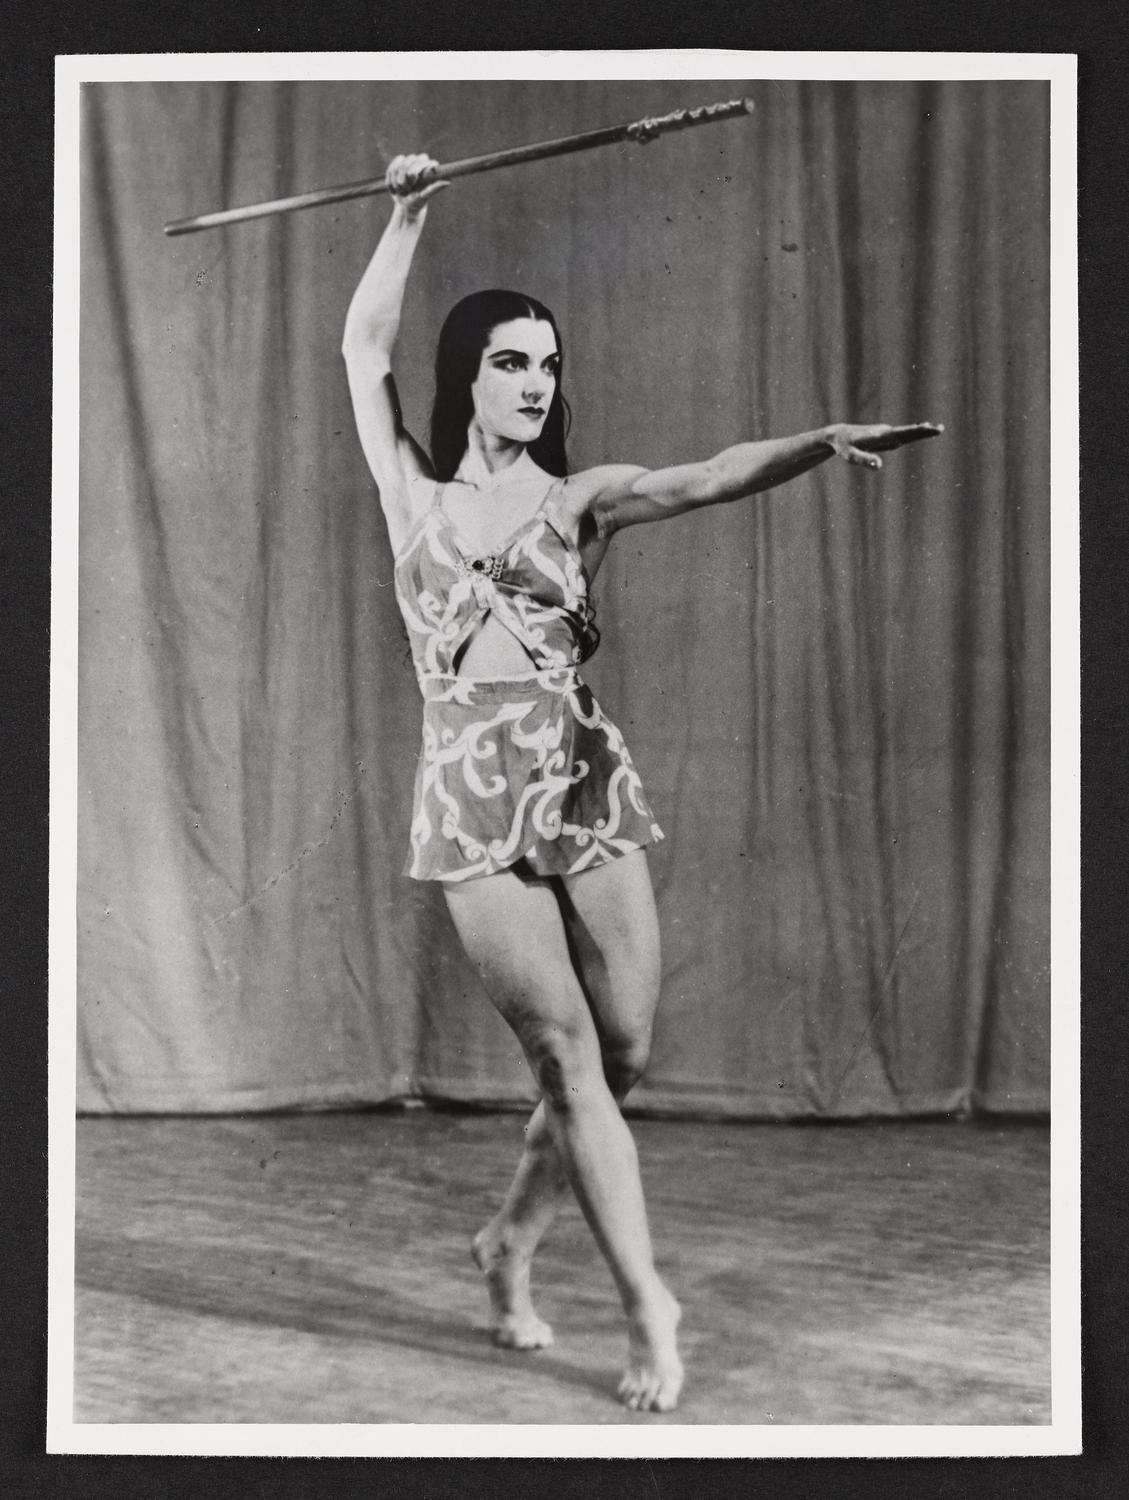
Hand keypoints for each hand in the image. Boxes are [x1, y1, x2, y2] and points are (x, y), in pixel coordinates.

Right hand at [385, 153, 448, 218]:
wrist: (405, 206)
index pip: (423, 160)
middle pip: (410, 159)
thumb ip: (435, 187)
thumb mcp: (425, 196)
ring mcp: (408, 163)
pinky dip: (390, 178)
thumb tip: (448, 181)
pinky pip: (391, 167)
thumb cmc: (418, 202)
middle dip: (405, 175)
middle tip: (406, 188)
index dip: (415, 168)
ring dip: (397, 179)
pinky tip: (394, 187)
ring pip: (399, 164)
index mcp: (429, 168)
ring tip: (401, 190)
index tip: (413, 180)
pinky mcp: (397, 165)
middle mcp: (419, 163)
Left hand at [826, 421, 943, 470]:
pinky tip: (920, 431)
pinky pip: (902, 435)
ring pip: (906, 432)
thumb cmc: (844, 447)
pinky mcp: (884, 437)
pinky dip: (913, 433)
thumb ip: (864, 460)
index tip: (930, 427)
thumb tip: (879, 465)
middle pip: (908, 431)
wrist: (838, 435)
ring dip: (921, 430)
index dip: (916, 431)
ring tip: (937, 428)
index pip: (902, 433)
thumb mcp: (851, 456)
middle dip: (924, 430)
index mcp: (880, 435)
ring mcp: (886, 434)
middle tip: (940, 428)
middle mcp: (885, 432)